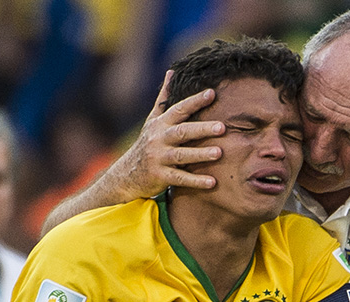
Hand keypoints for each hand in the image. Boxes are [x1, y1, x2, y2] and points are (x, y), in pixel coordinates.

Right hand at [114, 70, 224, 196]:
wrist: (127, 173)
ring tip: (219, 153)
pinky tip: (212, 182)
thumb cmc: (148, 143)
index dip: (195, 101)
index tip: (212, 93)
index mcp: (161, 123)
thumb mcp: (153, 120)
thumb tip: (172, 71)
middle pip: (182, 131)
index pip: (179, 109)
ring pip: (181, 155)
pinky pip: (180, 178)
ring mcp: (158, 158)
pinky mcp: (160, 176)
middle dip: (202, 129)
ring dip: (200, 154)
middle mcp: (159, 138)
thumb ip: (164, 98)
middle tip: (222, 127)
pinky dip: (195, 181)